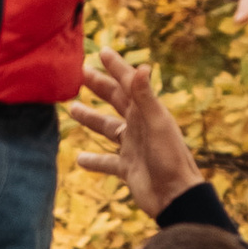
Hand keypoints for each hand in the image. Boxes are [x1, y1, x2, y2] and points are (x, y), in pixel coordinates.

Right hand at [66, 43, 204, 214]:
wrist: (175, 197)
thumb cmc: (170, 159)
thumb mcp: (157, 125)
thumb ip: (146, 97)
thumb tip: (141, 67)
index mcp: (147, 112)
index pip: (128, 83)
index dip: (116, 66)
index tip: (102, 51)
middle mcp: (139, 126)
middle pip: (115, 100)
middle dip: (99, 86)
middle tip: (81, 72)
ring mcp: (132, 147)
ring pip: (107, 128)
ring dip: (90, 118)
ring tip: (72, 109)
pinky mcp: (127, 168)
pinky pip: (106, 162)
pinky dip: (93, 160)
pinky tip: (79, 159)